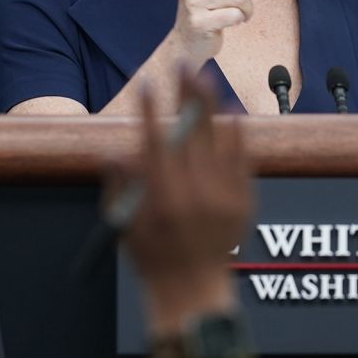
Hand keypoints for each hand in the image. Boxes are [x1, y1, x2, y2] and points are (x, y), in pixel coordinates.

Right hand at [108, 70, 253, 335]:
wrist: (193, 291)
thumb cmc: (153, 259)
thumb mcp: (124, 226)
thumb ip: (119, 187)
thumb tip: (114, 152)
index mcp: (162, 200)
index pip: (155, 142)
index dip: (150, 111)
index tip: (147, 85)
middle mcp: (195, 195)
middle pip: (191, 131)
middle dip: (185, 94)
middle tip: (183, 66)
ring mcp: (223, 197)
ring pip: (219, 139)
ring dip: (211, 105)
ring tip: (205, 78)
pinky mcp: (243, 201)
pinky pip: (242, 159)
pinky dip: (237, 134)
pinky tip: (231, 112)